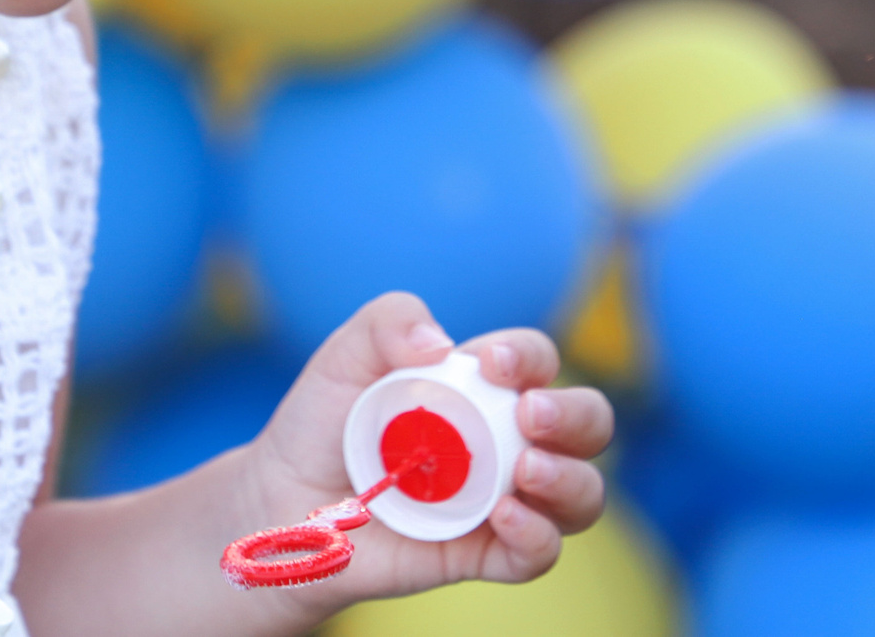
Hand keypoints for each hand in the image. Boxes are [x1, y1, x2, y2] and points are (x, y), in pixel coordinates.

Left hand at [236, 292, 613, 608]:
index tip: (489, 364)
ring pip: (583, 495)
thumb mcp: (347, 353)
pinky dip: (538, 536)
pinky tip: (505, 516)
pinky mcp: (484, 553)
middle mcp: (509, 441)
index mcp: (486, 387)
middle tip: (528, 415)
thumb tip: (443, 346)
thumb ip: (391, 319)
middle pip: (588, 424)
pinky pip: (540, 554)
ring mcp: (503, 500)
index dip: (528, 356)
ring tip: (526, 471)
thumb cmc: (324, 422)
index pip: (538, 361)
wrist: (286, 501)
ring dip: (570, 479)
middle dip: (574, 416)